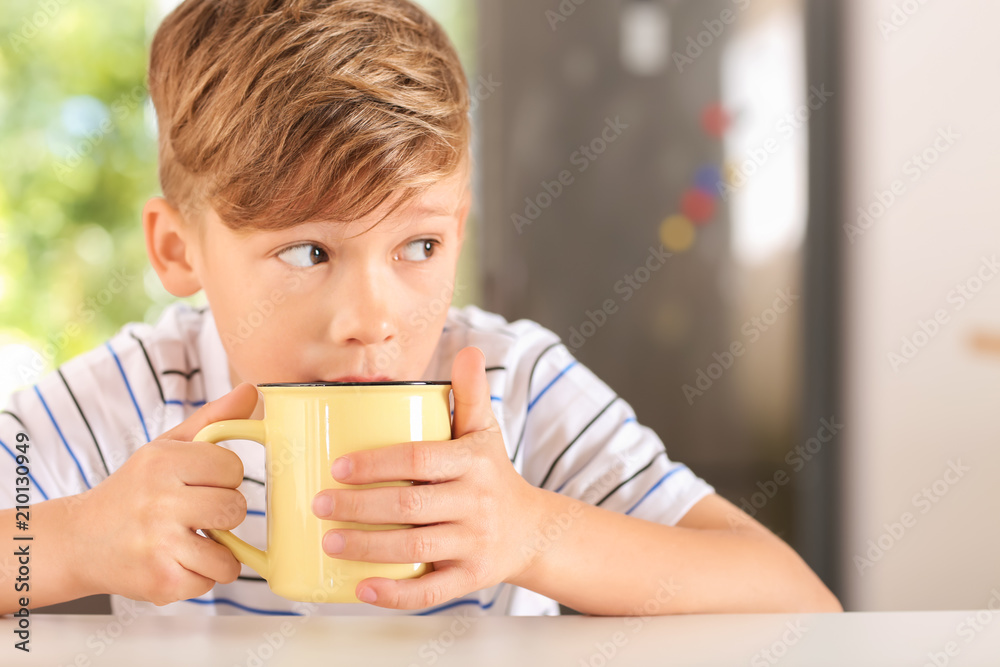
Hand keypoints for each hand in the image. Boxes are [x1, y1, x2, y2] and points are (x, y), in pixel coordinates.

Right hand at [72, 384, 257, 604]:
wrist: (81, 541)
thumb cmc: (135, 490)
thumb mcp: (167, 446)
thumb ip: (214, 420)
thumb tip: (253, 390)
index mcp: (163, 462)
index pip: (233, 467)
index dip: (224, 477)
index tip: (201, 482)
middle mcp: (159, 502)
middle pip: (235, 508)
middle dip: (224, 512)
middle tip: (198, 512)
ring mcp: (159, 545)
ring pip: (229, 554)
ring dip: (218, 551)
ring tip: (191, 539)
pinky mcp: (161, 582)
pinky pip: (211, 581)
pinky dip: (200, 575)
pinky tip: (177, 560)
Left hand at [311, 347, 545, 609]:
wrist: (532, 530)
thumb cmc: (492, 475)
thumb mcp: (486, 432)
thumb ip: (471, 393)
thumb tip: (470, 349)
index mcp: (473, 462)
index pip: (419, 458)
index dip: (376, 462)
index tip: (338, 466)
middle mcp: (477, 503)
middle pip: (409, 506)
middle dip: (358, 507)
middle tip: (318, 504)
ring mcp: (475, 544)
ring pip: (414, 549)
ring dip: (366, 548)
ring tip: (328, 541)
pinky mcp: (472, 578)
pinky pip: (431, 592)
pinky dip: (395, 594)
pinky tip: (361, 588)